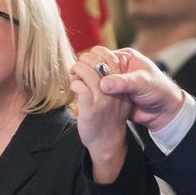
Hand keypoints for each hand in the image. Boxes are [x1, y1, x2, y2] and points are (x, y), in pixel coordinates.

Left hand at [70, 47, 132, 182]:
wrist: (107, 141)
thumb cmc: (107, 116)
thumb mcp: (116, 97)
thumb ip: (109, 81)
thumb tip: (92, 62)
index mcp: (122, 85)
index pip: (112, 58)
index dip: (97, 53)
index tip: (89, 58)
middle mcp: (114, 90)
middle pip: (98, 61)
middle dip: (84, 59)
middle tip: (78, 67)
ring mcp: (102, 98)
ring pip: (87, 71)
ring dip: (76, 70)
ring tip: (74, 76)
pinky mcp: (90, 106)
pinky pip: (79, 86)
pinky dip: (74, 83)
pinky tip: (75, 89)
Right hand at [97, 48, 186, 131]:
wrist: (163, 112)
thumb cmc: (159, 91)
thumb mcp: (143, 83)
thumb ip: (124, 82)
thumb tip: (104, 84)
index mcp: (124, 57)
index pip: (100, 53)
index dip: (93, 62)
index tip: (91, 73)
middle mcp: (116, 67)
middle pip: (93, 65)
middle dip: (90, 73)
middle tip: (90, 83)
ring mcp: (112, 81)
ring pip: (93, 79)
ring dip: (91, 85)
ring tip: (91, 92)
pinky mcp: (110, 94)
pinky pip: (96, 92)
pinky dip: (93, 95)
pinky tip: (93, 99)